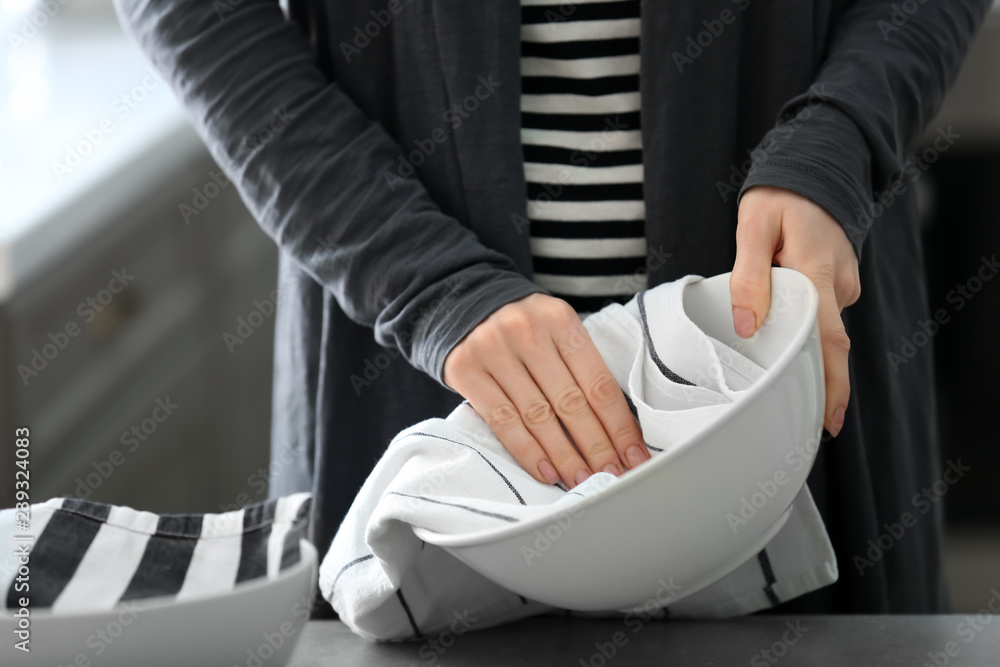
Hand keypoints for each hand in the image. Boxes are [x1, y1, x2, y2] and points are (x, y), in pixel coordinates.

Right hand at [443, 293, 648, 486]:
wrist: (463, 304)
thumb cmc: (522, 327)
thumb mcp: (555, 330)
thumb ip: (579, 365)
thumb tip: (613, 427)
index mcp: (560, 320)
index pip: (597, 382)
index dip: (618, 425)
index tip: (633, 455)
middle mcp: (527, 332)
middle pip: (570, 402)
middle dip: (596, 446)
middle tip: (612, 476)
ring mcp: (493, 350)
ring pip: (538, 416)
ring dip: (564, 455)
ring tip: (582, 480)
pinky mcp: (466, 370)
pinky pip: (502, 420)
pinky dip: (527, 451)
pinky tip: (546, 472)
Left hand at [731, 186, 860, 436]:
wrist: (812, 167)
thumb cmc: (779, 197)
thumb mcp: (753, 227)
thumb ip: (749, 275)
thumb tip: (747, 326)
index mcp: (817, 273)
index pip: (828, 339)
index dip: (831, 382)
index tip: (829, 418)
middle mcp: (838, 284)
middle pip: (831, 345)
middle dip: (826, 386)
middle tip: (815, 425)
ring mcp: (842, 283)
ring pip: (823, 330)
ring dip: (809, 357)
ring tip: (788, 389)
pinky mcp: (836, 282)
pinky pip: (821, 315)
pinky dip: (807, 332)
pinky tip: (785, 345)